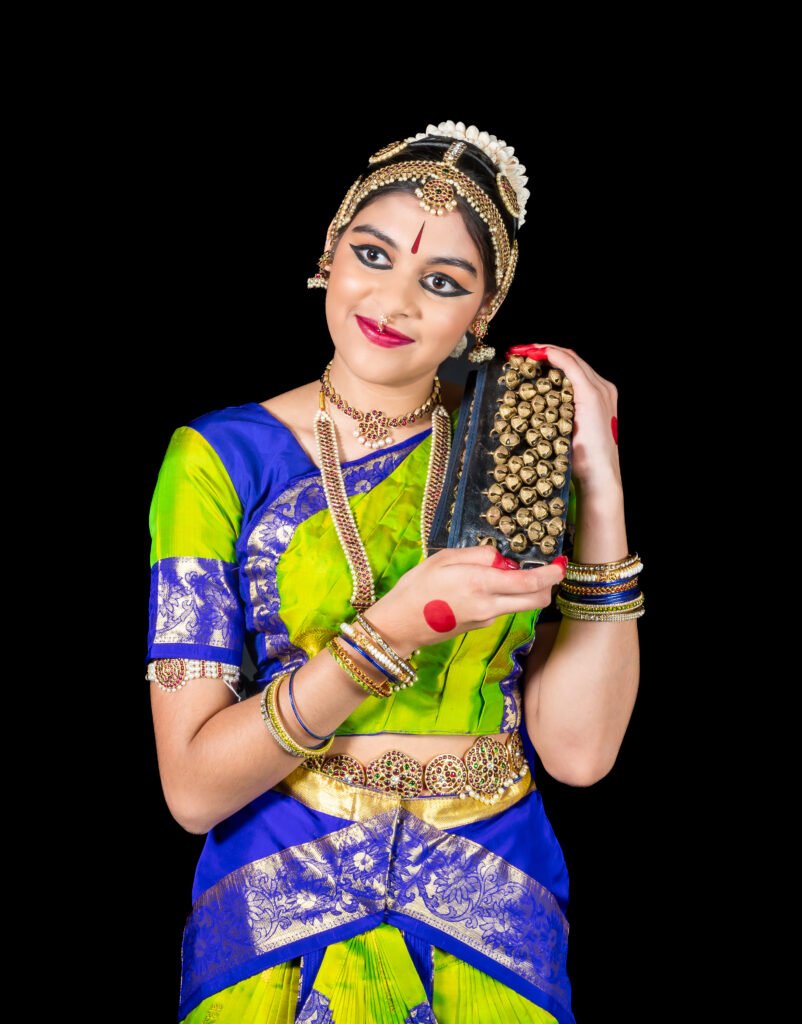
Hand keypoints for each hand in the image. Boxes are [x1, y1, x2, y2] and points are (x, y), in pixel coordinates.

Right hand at [366, 545, 565, 654]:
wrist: (399, 626)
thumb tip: (502, 558)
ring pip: (520, 605)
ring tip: (507, 572)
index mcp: (480, 584)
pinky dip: (504, 596)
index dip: (551, 575)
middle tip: (547, 569)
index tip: (561, 564)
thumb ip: (478, 555)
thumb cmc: (416, 588)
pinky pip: (502, 608)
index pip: (529, 583)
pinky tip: (483, 585)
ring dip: (526, 590)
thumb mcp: (443, 559)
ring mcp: (486, 620)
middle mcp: (489, 606)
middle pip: (536, 601)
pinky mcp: (480, 626)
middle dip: (548, 586)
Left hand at [506, 343, 621, 496]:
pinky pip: (570, 366)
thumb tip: (531, 408)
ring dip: (545, 350)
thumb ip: (557, 413)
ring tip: (523, 351)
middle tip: (519, 350)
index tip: (525, 356)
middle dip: (543, 350)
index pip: (572, 367)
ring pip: (571, 358)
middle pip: (571, 358)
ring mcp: (599, 390)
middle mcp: (602, 388)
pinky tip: (537, 354)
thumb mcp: (565, 430)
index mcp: (598, 395)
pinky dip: (553, 356)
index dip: (549, 357)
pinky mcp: (591, 395)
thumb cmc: (581, 461)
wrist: (598, 476)